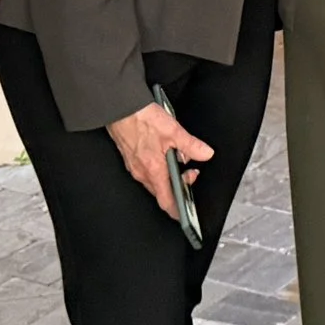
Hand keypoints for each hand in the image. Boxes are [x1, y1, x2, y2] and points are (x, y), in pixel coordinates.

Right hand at [107, 103, 212, 218]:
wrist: (119, 108)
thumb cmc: (141, 119)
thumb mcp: (173, 131)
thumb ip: (192, 145)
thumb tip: (205, 153)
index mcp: (154, 170)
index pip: (166, 201)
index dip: (177, 211)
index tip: (185, 215)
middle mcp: (142, 172)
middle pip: (162, 190)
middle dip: (179, 185)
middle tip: (191, 173)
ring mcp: (134, 166)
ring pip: (155, 179)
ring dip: (169, 174)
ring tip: (180, 157)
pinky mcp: (130, 157)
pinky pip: (147, 170)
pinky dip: (159, 167)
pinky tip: (165, 152)